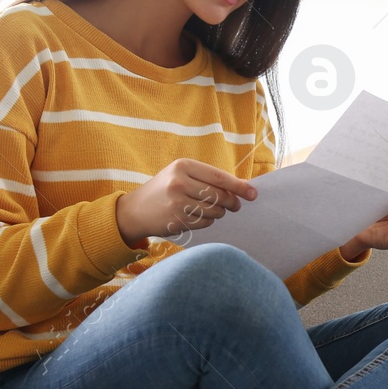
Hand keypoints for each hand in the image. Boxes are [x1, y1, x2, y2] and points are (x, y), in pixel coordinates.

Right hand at [115, 158, 256, 244]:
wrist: (135, 210)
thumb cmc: (164, 189)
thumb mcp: (181, 175)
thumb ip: (209, 178)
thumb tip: (242, 186)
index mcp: (183, 166)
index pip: (219, 177)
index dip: (239, 186)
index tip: (253, 193)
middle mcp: (179, 182)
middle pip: (219, 195)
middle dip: (232, 202)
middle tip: (235, 205)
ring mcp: (178, 203)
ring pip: (215, 210)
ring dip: (219, 212)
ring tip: (211, 209)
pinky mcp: (177, 220)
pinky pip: (205, 222)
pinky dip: (208, 221)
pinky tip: (198, 216)